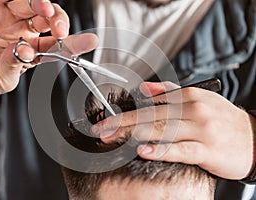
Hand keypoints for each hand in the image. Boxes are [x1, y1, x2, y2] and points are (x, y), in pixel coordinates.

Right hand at [0, 0, 97, 99]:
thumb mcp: (0, 80)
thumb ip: (14, 65)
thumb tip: (24, 51)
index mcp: (30, 52)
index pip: (57, 45)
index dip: (74, 42)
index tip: (89, 41)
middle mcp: (22, 33)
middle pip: (49, 20)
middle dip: (59, 21)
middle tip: (58, 29)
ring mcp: (5, 18)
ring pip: (31, 4)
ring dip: (41, 4)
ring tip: (44, 10)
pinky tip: (27, 0)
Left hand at [91, 81, 255, 179]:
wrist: (254, 138)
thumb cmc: (221, 119)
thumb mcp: (198, 99)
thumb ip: (169, 93)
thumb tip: (144, 88)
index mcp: (188, 97)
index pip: (150, 104)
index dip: (125, 113)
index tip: (106, 120)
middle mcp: (193, 110)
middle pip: (151, 116)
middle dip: (122, 124)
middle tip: (101, 130)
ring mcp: (201, 129)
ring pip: (162, 130)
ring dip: (133, 134)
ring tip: (113, 139)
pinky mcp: (208, 149)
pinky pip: (181, 149)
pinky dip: (162, 150)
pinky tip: (144, 151)